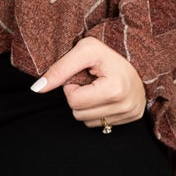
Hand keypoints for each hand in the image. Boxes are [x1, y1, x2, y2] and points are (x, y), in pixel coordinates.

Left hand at [30, 35, 147, 126]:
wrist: (139, 56)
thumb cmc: (109, 51)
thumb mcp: (84, 51)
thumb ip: (59, 69)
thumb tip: (37, 89)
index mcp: (115, 89)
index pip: (74, 101)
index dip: (72, 86)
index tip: (82, 75)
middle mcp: (126, 106)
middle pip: (78, 115)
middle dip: (78, 98)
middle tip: (90, 82)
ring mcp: (131, 114)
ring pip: (87, 122)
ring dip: (87, 106)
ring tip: (99, 88)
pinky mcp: (133, 118)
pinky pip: (101, 124)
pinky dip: (98, 111)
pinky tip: (106, 97)